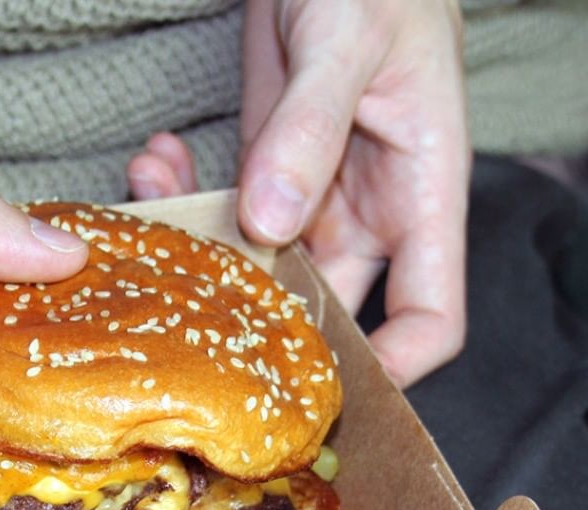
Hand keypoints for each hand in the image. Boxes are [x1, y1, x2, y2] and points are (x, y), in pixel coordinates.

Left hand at [128, 0, 469, 386]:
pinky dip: (185, 198)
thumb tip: (271, 222)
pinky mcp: (266, 175)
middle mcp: (369, 214)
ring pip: (262, 271)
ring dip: (207, 256)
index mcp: (422, 197)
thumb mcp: (347, 39)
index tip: (334, 391)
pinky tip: (157, 162)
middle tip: (202, 327)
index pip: (430, 315)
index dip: (393, 365)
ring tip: (161, 207)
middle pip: (330, 313)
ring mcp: (314, 199)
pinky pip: (225, 217)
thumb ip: (311, 130)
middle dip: (270, 332)